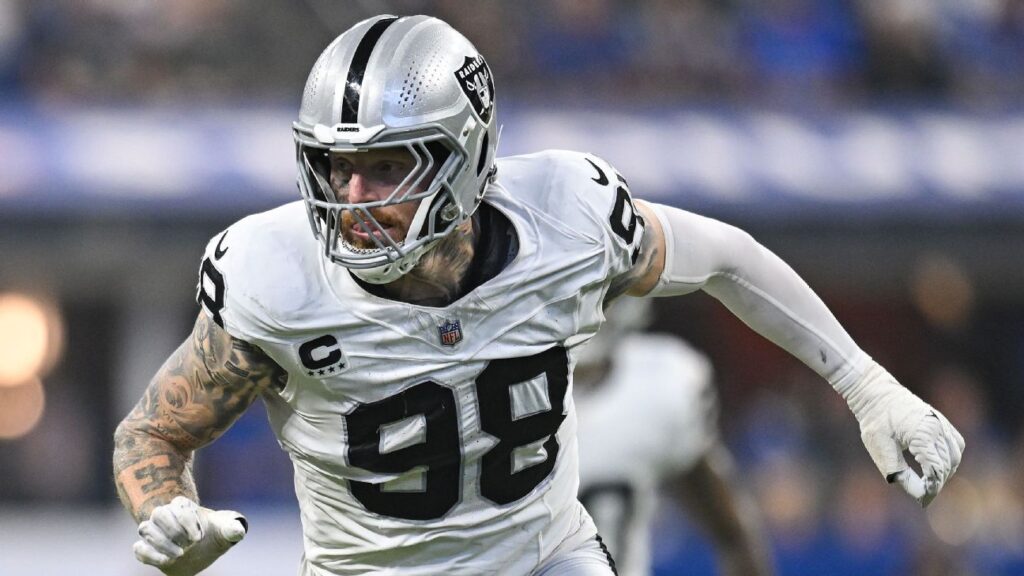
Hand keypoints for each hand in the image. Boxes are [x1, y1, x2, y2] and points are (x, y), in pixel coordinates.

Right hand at [134, 496, 246, 575]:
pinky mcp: (147, 549)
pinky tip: (165, 561)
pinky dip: (149, 554)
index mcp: (183, 507)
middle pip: (159, 514)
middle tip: (189, 545)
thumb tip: (239, 530)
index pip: (179, 505)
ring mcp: (154, 531)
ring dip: (161, 543)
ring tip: (179, 555)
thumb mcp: (224, 532)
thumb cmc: (212, 535)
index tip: (199, 537)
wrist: (200, 551)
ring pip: (145, 528)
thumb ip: (231, 529)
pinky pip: (139, 549)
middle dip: (173, 530)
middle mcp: (165, 515)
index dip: (188, 521)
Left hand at [842, 362, 964, 506]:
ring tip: (928, 482)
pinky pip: (956, 445)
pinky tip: (936, 466)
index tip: (923, 503)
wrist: (876, 393)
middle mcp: (938, 427)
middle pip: (947, 465)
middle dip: (937, 483)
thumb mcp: (880, 448)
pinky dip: (950, 459)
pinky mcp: (943, 422)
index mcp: (923, 433)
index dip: (931, 489)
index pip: (936, 470)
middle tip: (923, 495)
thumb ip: (899, 473)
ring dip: (945, 472)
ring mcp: (943, 423)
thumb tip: (918, 495)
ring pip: (955, 457)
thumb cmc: (875, 420)